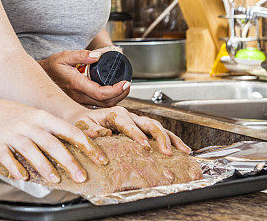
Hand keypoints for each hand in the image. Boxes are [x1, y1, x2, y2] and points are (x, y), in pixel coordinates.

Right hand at [0, 101, 108, 184]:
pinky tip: (23, 176)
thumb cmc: (13, 115)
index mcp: (41, 116)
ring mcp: (11, 134)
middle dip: (68, 160)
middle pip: (50, 142)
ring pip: (30, 149)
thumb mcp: (36, 116)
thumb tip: (82, 146)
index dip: (86, 145)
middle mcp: (27, 124)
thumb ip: (55, 130)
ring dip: (43, 165)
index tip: (100, 159)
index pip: (68, 130)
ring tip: (55, 179)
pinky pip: (7, 157)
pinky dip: (15, 168)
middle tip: (81, 176)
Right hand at [38, 48, 129, 106]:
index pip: (101, 93)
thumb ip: (82, 55)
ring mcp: (79, 101)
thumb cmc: (52, 66)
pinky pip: (98, 105)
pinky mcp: (79, 102)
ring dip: (116, 99)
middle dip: (121, 95)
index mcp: (76, 84)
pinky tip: (112, 93)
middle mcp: (78, 96)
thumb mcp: (65, 56)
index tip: (125, 83)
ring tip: (122, 88)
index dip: (116, 90)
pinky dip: (108, 101)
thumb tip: (98, 56)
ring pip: (103, 106)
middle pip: (106, 102)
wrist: (41, 77)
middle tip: (127, 85)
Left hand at [69, 105, 190, 154]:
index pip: (129, 125)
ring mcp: (136, 121)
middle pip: (149, 124)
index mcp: (115, 114)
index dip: (138, 135)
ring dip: (171, 138)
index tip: (145, 146)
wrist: (82, 119)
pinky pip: (159, 132)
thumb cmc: (82, 123)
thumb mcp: (82, 125)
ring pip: (158, 127)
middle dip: (160, 137)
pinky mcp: (141, 128)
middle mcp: (129, 116)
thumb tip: (102, 135)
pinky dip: (172, 139)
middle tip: (167, 152)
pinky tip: (182, 149)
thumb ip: (90, 130)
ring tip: (184, 151)